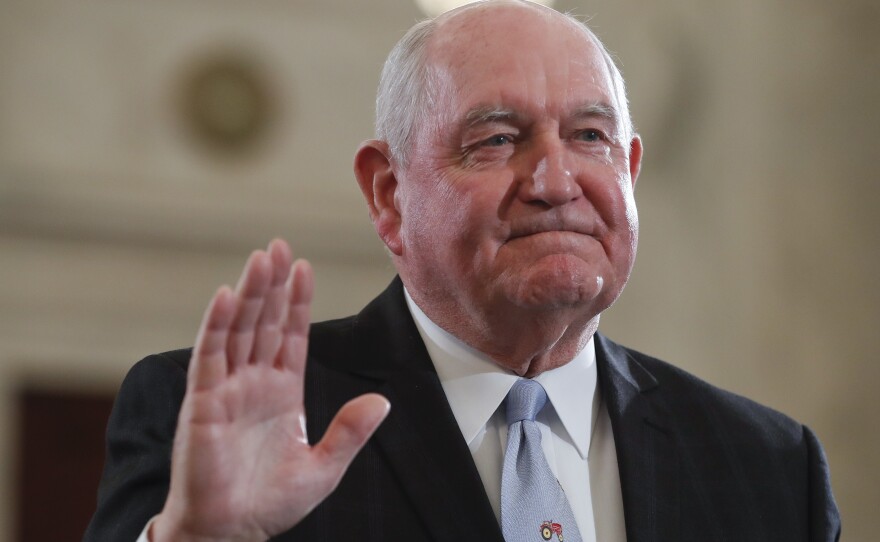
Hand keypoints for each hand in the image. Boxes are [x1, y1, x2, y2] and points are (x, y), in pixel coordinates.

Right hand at [152, 239, 389, 541]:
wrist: (231, 531)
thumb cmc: (270, 503)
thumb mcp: (323, 467)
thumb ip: (349, 432)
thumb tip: (382, 401)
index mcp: (282, 391)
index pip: (292, 335)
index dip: (298, 302)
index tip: (305, 267)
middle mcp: (253, 382)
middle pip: (266, 322)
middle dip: (274, 284)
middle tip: (280, 244)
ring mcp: (226, 389)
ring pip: (239, 329)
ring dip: (250, 293)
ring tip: (262, 257)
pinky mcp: (202, 403)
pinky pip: (210, 357)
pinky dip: (217, 325)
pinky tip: (228, 295)